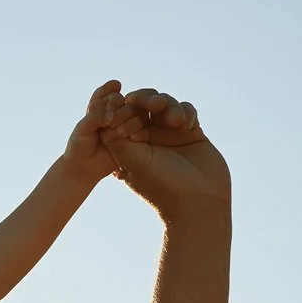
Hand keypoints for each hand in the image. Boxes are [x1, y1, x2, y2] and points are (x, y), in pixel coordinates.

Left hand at [62, 80, 132, 184]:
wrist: (83, 168)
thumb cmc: (79, 146)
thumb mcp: (83, 128)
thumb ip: (95, 116)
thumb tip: (112, 115)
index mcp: (101, 108)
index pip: (108, 95)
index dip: (106, 96)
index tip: (97, 105)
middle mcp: (114, 114)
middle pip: (121, 101)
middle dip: (115, 105)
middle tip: (108, 119)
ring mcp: (124, 125)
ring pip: (132, 112)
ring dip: (125, 115)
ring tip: (113, 126)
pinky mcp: (132, 137)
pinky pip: (138, 128)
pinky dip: (133, 128)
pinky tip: (127, 133)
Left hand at [101, 87, 230, 222]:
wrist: (199, 202)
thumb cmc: (162, 185)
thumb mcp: (132, 160)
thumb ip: (116, 137)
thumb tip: (102, 116)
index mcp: (130, 146)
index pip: (121, 116)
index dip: (122, 109)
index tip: (125, 110)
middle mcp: (149, 139)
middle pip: (143, 106)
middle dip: (145, 100)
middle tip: (150, 103)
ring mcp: (171, 135)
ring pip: (165, 105)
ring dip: (168, 105)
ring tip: (173, 120)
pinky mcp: (192, 133)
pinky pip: (186, 111)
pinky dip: (186, 112)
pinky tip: (187, 125)